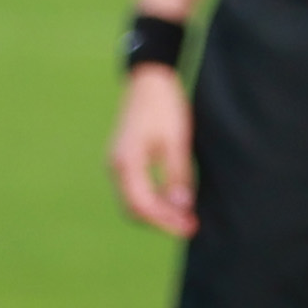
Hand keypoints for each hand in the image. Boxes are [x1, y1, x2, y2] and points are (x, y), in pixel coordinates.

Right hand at [106, 63, 194, 235]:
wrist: (149, 81)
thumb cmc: (164, 107)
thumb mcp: (176, 141)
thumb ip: (177, 175)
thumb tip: (181, 207)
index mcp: (126, 162)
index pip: (142, 206)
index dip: (166, 221)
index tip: (189, 227)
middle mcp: (116, 167)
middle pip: (134, 210)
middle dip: (161, 222)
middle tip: (190, 226)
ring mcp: (118, 164)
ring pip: (134, 202)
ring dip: (157, 213)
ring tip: (186, 216)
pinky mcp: (124, 161)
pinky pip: (135, 191)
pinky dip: (153, 201)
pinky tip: (174, 201)